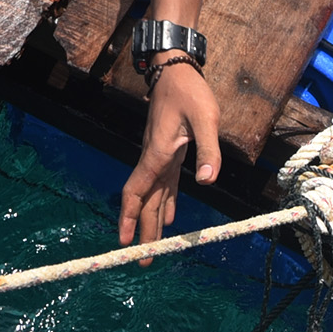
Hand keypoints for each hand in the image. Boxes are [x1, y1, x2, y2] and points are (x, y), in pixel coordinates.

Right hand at [119, 60, 220, 244]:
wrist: (175, 70)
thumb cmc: (190, 92)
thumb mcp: (206, 119)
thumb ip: (208, 151)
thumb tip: (208, 183)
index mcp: (158, 152)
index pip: (138, 190)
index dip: (129, 216)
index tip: (125, 240)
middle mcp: (154, 158)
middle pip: (144, 200)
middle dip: (142, 230)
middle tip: (142, 261)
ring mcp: (160, 155)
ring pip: (152, 195)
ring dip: (152, 221)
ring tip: (151, 247)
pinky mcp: (168, 151)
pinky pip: (163, 184)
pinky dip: (165, 203)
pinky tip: (169, 217)